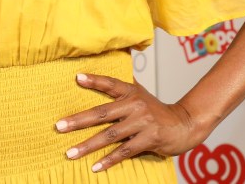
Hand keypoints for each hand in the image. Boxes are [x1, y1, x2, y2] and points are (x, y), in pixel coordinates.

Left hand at [55, 73, 205, 172]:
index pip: (110, 84)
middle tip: (59, 126)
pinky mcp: (149, 139)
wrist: (185, 124)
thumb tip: (97, 79)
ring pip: (110, 135)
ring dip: (88, 145)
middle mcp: (135, 105)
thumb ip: (122, 91)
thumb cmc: (157, 111)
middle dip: (78, 120)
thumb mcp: (140, 96)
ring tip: (70, 153)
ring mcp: (142, 122)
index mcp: (132, 92)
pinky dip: (109, 160)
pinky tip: (95, 167)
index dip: (94, 80)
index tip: (77, 77)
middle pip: (102, 112)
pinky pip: (124, 151)